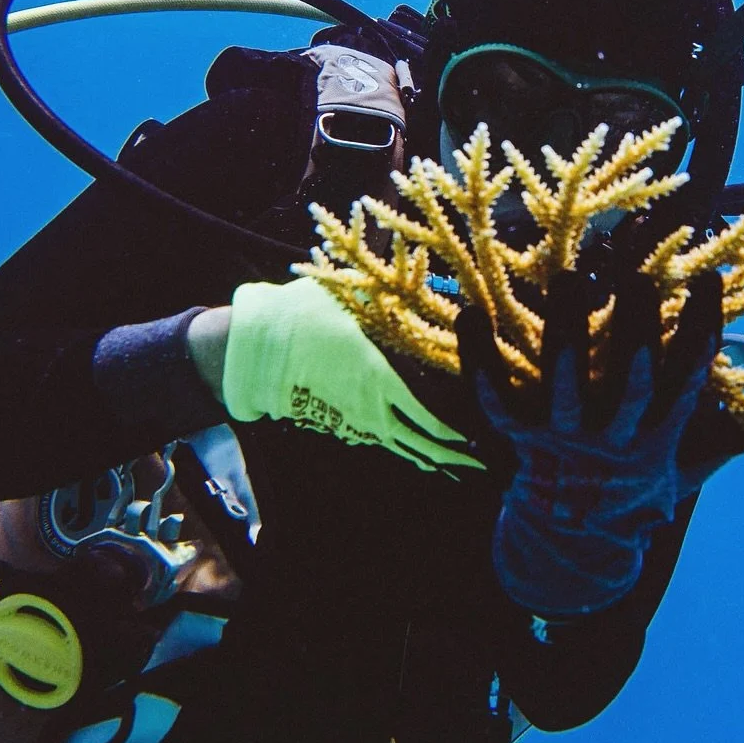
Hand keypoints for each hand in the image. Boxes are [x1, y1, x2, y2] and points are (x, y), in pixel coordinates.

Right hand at [220, 274, 481, 473]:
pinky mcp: (342, 423)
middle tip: (489, 464)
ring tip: (468, 469)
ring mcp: (354, 418)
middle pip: (422, 438)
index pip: (425, 408)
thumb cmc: (302, 315)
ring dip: (435, 457)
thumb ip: (386, 292)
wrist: (254, 349)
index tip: (484, 433)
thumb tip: (424, 273)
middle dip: (456, 453)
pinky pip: (385, 440)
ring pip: (404, 445)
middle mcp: (369, 404)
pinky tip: (429, 457)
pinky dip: (411, 450)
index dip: (455, 425)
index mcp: (376, 374)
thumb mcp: (347, 296)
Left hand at [458, 267, 721, 616]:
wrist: (568, 553)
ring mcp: (562, 443)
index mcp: (656, 441)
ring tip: (567, 278)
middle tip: (640, 278)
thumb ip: (731, 434)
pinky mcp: (516, 443)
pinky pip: (494, 398)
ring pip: (565, 384)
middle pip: (629, 383)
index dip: (701, 329)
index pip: (687, 381)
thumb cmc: (632, 496)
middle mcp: (612, 442)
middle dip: (637, 330)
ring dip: (566, 332)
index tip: (708, 277)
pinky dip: (480, 358)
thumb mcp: (686, 471)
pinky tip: (473, 314)